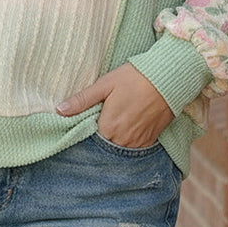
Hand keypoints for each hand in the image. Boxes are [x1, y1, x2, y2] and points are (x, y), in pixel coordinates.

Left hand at [56, 63, 173, 148]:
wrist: (167, 79)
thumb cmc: (134, 78)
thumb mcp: (105, 84)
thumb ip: (82, 100)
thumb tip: (60, 110)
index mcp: (108, 127)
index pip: (88, 138)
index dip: (86, 130)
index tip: (86, 121)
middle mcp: (122, 140)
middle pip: (104, 144)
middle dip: (99, 136)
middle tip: (102, 118)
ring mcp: (137, 143)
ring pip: (118, 148)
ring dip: (114, 139)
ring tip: (115, 122)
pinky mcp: (149, 141)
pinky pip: (133, 148)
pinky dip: (127, 141)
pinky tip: (127, 126)